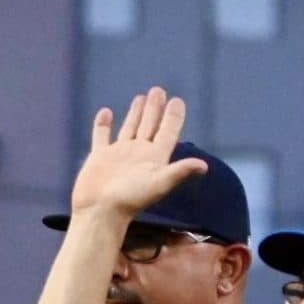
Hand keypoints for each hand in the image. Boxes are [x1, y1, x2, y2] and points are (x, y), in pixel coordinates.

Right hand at [67, 87, 205, 223]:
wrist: (100, 213)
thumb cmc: (130, 200)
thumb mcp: (159, 184)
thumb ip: (180, 171)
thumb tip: (204, 167)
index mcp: (155, 157)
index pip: (168, 132)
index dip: (174, 116)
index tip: (177, 101)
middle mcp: (139, 154)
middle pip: (150, 125)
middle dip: (155, 108)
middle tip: (158, 91)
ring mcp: (118, 155)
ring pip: (130, 128)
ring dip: (136, 113)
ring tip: (141, 97)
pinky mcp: (99, 158)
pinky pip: (101, 136)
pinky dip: (103, 125)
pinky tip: (105, 112)